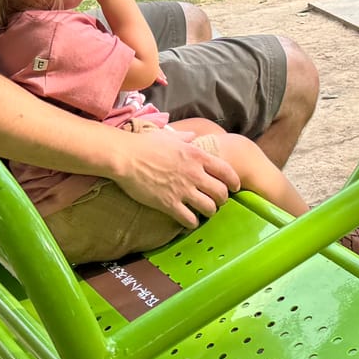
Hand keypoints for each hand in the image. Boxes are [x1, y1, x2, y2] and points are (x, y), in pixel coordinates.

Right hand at [107, 125, 237, 227]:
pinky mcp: (168, 204)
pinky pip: (189, 219)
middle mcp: (194, 173)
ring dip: (209, 211)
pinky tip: (190, 221)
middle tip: (216, 202)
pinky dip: (193, 222)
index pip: (226, 172)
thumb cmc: (145, 144)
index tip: (234, 187)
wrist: (124, 157)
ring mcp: (182, 190)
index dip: (234, 182)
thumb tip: (193, 135)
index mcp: (196, 156)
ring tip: (204, 212)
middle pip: (221, 193)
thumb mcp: (170, 136)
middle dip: (222, 199)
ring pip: (209, 208)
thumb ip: (185, 137)